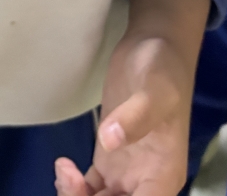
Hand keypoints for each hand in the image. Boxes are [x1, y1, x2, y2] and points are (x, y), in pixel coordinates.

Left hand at [55, 0, 207, 195]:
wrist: (153, 46)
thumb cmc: (162, 68)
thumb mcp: (155, 90)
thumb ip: (136, 117)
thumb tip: (109, 142)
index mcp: (164, 177)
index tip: (92, 193)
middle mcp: (146, 183)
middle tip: (70, 180)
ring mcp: (126, 172)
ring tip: (65, 171)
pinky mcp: (109, 158)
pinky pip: (92, 189)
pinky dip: (74, 188)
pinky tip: (63, 167)